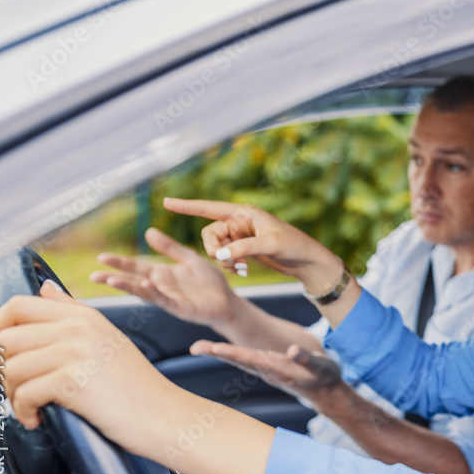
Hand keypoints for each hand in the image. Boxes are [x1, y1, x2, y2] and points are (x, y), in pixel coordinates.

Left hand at [0, 281, 181, 454]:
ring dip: (11, 394)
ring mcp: (75, 353)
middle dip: (0, 368)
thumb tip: (45, 288)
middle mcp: (77, 328)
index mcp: (83, 315)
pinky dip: (23, 412)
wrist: (164, 415)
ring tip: (29, 406)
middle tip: (17, 388)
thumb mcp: (106, 337)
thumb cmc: (136, 385)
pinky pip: (23, 394)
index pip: (18, 305)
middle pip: (5, 338)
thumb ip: (72, 311)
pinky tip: (37, 419)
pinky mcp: (72, 382)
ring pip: (9, 368)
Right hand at [90, 228, 237, 328]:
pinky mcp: (180, 307)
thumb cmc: (208, 281)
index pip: (136, 267)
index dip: (120, 263)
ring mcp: (169, 298)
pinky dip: (154, 292)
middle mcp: (161, 286)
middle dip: (114, 277)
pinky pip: (164, 299)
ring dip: (128, 286)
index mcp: (162, 274)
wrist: (227, 300)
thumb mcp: (188, 258)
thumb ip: (170, 247)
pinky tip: (145, 284)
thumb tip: (148, 231)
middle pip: (133, 280)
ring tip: (111, 280)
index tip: (101, 258)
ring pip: (144, 292)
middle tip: (94, 275)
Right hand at [163, 197, 343, 294]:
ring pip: (215, 248)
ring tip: (242, 269)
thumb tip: (218, 255)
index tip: (166, 202)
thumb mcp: (270, 245)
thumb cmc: (295, 246)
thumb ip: (243, 248)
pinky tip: (244, 271)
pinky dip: (229, 265)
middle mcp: (240, 222)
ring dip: (223, 261)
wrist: (307, 262)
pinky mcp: (243, 250)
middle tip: (231, 263)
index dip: (187, 206)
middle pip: (209, 234)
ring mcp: (240, 237)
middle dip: (215, 250)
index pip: (210, 208)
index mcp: (245, 213)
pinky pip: (224, 257)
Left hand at [189, 339, 342, 402]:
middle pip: (239, 360)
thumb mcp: (321, 366)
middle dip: (218, 353)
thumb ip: (307, 359)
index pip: (251, 359)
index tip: (216, 348)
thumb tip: (292, 350)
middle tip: (195, 347)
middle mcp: (268, 371)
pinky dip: (232, 355)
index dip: (234, 353)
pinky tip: (221, 351)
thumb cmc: (325, 377)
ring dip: (221, 354)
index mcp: (278, 369)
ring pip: (240, 361)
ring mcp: (267, 371)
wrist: (326, 393)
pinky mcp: (269, 370)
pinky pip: (246, 361)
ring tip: (201, 347)